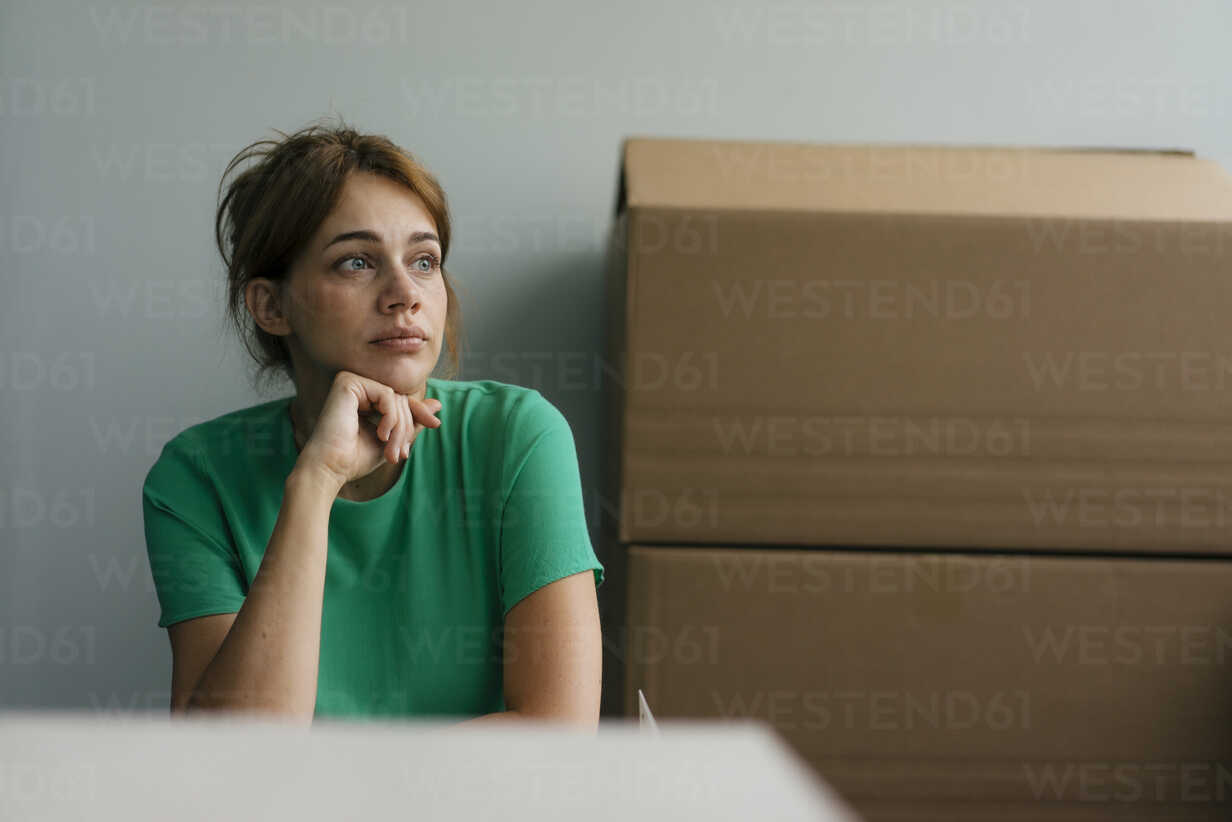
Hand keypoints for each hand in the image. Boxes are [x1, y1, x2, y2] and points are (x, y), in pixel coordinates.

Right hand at [295, 370, 440, 488]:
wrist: (330, 469)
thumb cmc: (355, 459)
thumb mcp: (393, 440)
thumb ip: (412, 422)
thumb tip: (438, 405)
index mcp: (364, 398)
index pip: (401, 399)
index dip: (419, 412)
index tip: (435, 425)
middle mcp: (356, 387)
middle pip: (400, 398)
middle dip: (407, 427)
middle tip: (402, 454)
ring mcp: (350, 382)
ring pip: (396, 397)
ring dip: (400, 428)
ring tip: (392, 452)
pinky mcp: (347, 382)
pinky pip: (387, 394)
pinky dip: (391, 417)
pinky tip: (382, 435)